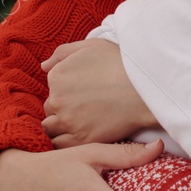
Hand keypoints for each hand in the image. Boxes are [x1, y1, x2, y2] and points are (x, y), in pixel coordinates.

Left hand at [40, 38, 155, 146]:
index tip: (84, 94)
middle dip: (63, 109)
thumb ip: (63, 53)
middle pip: (50, 109)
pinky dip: (67, 141)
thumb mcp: (92, 46)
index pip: (52, 90)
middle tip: (85, 109)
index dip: (67, 93)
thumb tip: (44, 67)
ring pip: (51, 128)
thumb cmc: (122, 65)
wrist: (145, 90)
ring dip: (62, 126)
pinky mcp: (80, 139)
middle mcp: (57, 99)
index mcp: (57, 77)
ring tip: (82, 122)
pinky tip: (82, 134)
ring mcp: (67, 121)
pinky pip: (60, 144)